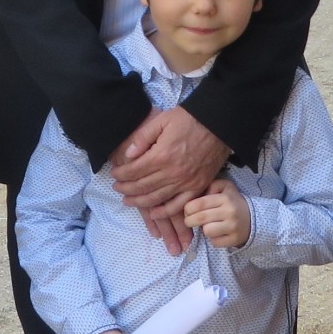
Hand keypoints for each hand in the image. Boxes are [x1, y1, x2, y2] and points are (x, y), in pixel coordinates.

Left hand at [112, 107, 229, 254]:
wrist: (218, 124)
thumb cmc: (189, 120)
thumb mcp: (162, 120)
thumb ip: (143, 138)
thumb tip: (128, 155)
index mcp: (161, 155)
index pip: (134, 171)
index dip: (121, 174)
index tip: (114, 174)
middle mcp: (172, 173)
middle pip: (142, 186)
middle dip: (126, 189)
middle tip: (117, 188)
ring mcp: (185, 182)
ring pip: (157, 198)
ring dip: (139, 201)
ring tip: (128, 200)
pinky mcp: (197, 187)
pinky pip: (179, 205)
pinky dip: (165, 212)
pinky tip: (154, 213)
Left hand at [183, 178, 250, 248]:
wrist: (253, 217)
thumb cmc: (232, 201)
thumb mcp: (225, 187)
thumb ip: (211, 186)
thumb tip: (199, 197)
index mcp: (225, 198)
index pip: (199, 203)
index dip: (187, 209)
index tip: (187, 211)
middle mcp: (230, 212)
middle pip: (200, 218)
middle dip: (189, 221)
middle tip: (189, 221)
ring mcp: (233, 227)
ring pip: (207, 231)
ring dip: (204, 230)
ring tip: (208, 226)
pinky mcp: (234, 239)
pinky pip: (215, 242)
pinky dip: (213, 239)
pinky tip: (218, 233)